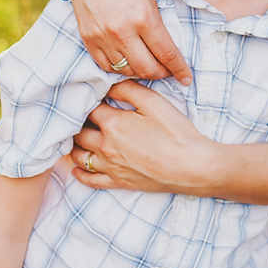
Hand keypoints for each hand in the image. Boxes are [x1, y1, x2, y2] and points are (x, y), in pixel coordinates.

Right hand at [67, 0, 191, 84]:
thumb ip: (155, 24)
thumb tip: (166, 50)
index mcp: (144, 17)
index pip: (167, 54)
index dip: (179, 70)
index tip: (186, 78)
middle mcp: (123, 31)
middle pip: (147, 69)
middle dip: (162, 74)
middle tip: (168, 71)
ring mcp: (103, 37)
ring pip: (127, 71)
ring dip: (141, 72)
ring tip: (148, 65)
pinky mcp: (88, 39)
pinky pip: (106, 66)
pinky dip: (119, 68)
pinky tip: (127, 62)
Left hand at [69, 81, 214, 191]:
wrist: (191, 166)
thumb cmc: (175, 133)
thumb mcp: (154, 102)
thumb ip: (128, 89)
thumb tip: (109, 85)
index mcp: (113, 124)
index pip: (89, 108)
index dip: (90, 100)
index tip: (95, 97)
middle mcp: (105, 147)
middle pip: (78, 132)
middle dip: (79, 122)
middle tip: (87, 115)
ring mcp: (109, 167)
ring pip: (78, 156)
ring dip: (76, 145)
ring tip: (82, 136)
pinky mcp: (117, 182)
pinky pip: (88, 180)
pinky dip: (80, 172)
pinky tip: (79, 166)